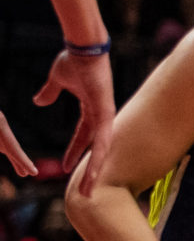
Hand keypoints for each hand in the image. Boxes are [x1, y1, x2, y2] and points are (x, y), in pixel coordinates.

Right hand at [35, 50, 116, 193]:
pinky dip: (99, 157)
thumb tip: (39, 101)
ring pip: (101, 150)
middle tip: (84, 191)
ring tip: (88, 192)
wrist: (83, 48)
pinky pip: (103, 141)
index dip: (75, 151)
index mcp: (91, 109)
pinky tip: (94, 173)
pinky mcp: (106, 114)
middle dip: (89, 170)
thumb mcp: (57, 80)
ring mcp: (106, 116)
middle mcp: (102, 116)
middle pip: (95, 148)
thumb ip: (50, 92)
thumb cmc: (73, 60)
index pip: (83, 136)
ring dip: (95, 171)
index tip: (65, 167)